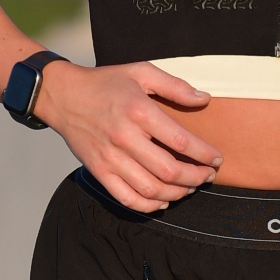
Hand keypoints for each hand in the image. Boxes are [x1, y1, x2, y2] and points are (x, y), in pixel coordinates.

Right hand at [36, 61, 221, 209]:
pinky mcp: (98, 171)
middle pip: (169, 171)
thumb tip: (204, 99)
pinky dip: (149, 207)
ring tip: (190, 187)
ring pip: (151, 190)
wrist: (62, 96)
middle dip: (196, 178)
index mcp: (138, 111)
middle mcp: (125, 138)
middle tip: (208, 176)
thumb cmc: (105, 83)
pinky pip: (127, 199)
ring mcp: (110, 158)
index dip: (204, 154)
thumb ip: (175, 86)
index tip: (217, 159)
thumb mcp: (141, 72)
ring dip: (177, 194)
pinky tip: (163, 201)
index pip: (181, 141)